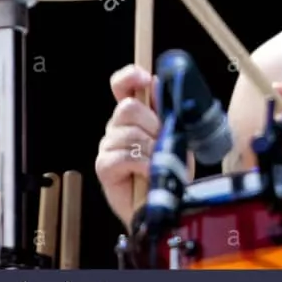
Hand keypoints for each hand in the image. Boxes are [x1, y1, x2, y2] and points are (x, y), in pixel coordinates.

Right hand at [95, 65, 159, 228]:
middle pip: (127, 108)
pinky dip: (143, 163)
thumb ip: (166, 110)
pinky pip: (123, 156)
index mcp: (133, 114)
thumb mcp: (177, 135)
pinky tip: (151, 172)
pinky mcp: (104, 166)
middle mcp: (117, 126)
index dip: (129, 77)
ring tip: (161, 161)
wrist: (167, 204)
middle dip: (153, 123)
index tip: (145, 79)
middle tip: (165, 140)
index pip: (121, 85)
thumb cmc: (171, 169)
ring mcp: (108, 145)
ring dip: (152, 148)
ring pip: (128, 133)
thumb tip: (157, 83)